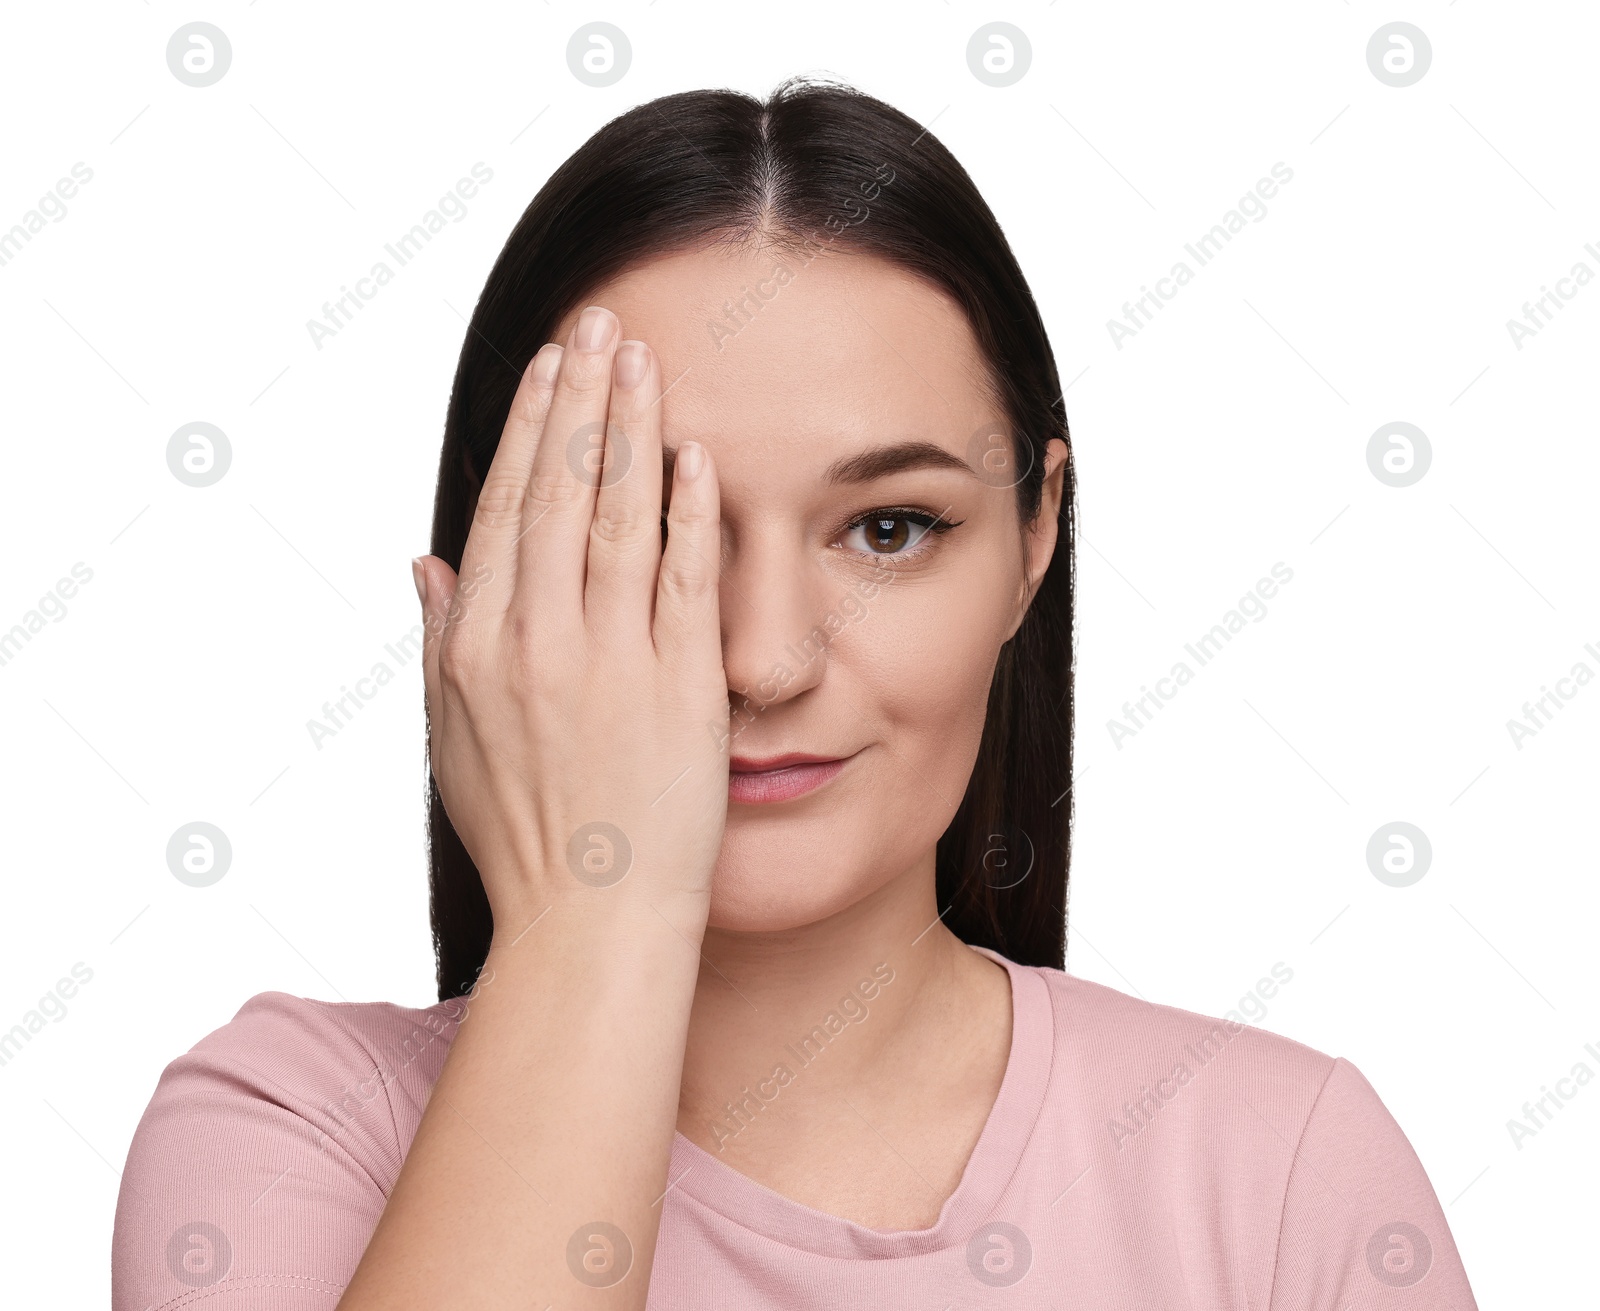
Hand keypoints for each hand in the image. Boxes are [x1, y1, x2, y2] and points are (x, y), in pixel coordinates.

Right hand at [414, 306, 727, 939]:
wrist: (590, 920)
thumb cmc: (523, 837)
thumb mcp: (451, 739)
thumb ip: (438, 641)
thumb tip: (422, 563)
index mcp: (478, 648)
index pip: (504, 507)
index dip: (530, 426)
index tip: (551, 365)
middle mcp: (538, 641)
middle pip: (558, 491)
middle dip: (582, 396)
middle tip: (602, 321)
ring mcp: (611, 661)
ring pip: (617, 516)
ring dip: (632, 427)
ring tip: (644, 356)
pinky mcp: (681, 687)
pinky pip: (684, 580)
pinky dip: (687, 512)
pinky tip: (694, 453)